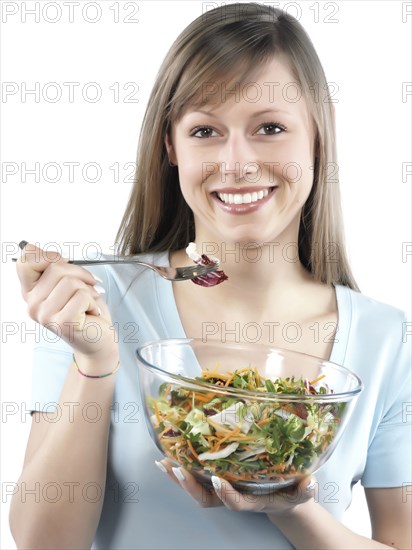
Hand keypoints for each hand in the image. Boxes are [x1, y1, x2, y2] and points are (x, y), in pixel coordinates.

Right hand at [15, 242, 117, 364]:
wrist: (98, 339)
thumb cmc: (85, 309)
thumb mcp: (68, 282)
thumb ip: (53, 266)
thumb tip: (39, 250)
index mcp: (30, 291)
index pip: (26, 259)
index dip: (50, 255)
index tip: (66, 263)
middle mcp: (32, 304)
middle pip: (55, 267)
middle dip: (80, 273)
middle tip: (87, 287)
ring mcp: (45, 315)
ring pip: (71, 282)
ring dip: (88, 289)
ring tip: (88, 302)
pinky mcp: (62, 323)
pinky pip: (82, 295)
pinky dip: (93, 301)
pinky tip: (91, 312)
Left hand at [155, 458, 316, 513]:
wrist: (284, 498)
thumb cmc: (291, 493)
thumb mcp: (303, 492)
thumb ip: (306, 489)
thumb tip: (312, 483)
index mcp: (252, 500)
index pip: (236, 502)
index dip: (225, 494)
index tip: (217, 480)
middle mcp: (233, 496)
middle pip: (206, 498)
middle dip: (189, 484)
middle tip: (176, 467)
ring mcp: (223, 489)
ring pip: (196, 488)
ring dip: (178, 476)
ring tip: (163, 460)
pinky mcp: (218, 479)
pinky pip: (195, 476)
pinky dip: (180, 466)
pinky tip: (167, 453)